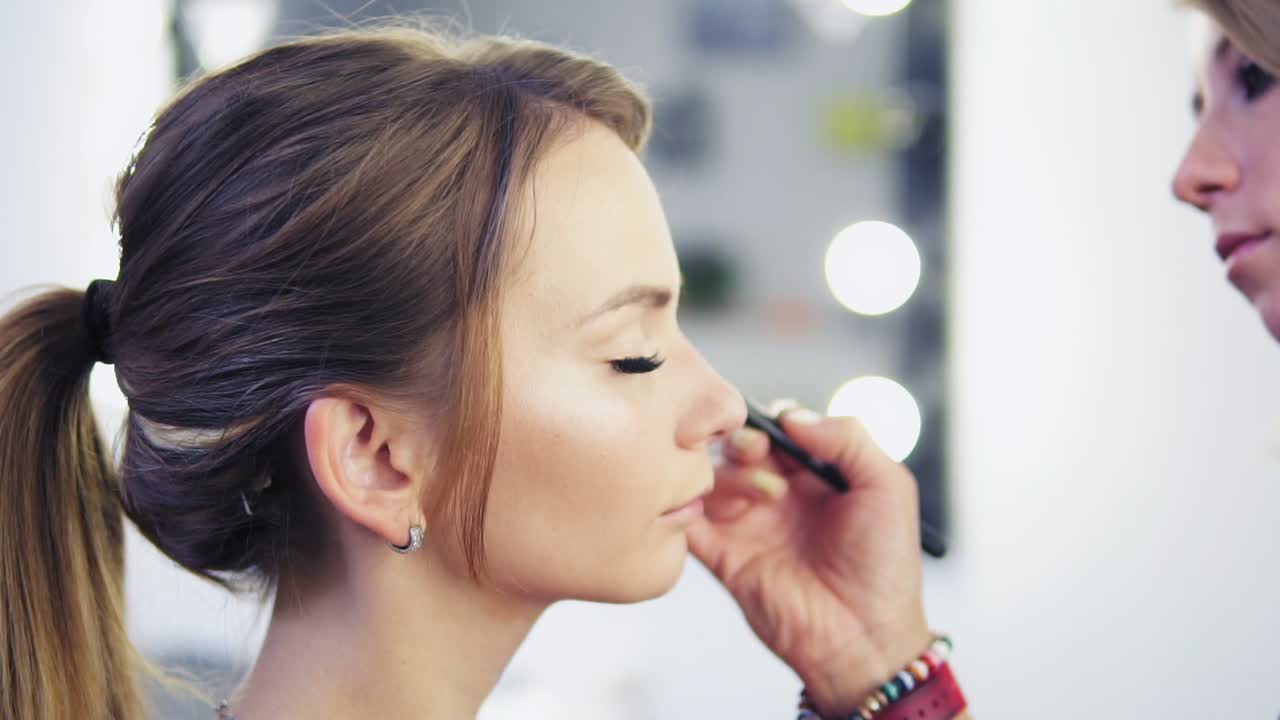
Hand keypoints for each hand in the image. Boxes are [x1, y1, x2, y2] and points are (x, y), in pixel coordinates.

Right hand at [687, 403, 930, 716]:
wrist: (865, 639)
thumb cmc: (885, 567)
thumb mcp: (887, 487)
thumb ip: (848, 438)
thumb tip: (791, 415)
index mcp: (817, 478)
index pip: (780, 431)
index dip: (774, 422)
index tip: (778, 427)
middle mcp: (778, 498)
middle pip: (739, 447)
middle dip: (745, 441)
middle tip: (758, 453)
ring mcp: (749, 526)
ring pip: (713, 478)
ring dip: (731, 474)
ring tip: (765, 495)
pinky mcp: (724, 557)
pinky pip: (689, 522)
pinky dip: (686, 505)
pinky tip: (705, 501)